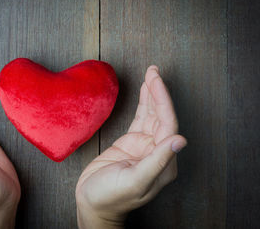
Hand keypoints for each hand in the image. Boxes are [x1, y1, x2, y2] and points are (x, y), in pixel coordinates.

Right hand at [75, 66, 186, 228]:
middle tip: (153, 70)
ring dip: (152, 94)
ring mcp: (144, 146)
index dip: (162, 99)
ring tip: (151, 73)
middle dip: (158, 91)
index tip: (155, 79)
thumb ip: (157, 161)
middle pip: (162, 115)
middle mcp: (158, 152)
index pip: (168, 123)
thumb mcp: (134, 181)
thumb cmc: (110, 198)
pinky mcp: (131, 142)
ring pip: (152, 114)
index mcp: (164, 162)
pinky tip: (144, 90)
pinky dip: (143, 103)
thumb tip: (180, 140)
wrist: (92, 203)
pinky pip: (140, 118)